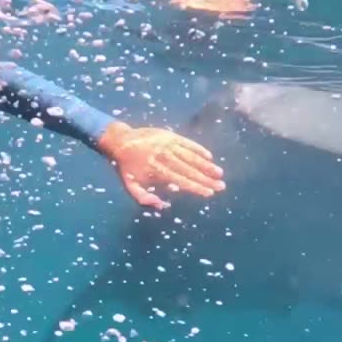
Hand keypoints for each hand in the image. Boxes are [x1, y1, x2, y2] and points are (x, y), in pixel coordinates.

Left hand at [96, 122, 224, 208]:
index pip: (181, 181)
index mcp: (156, 171)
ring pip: (191, 156)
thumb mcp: (129, 186)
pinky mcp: (170, 135)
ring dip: (206, 165)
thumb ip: (144, 199)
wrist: (120, 141)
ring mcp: (168, 145)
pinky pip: (187, 143)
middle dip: (207, 179)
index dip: (196, 187)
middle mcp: (164, 157)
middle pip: (190, 170)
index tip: (209, 193)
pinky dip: (198, 149)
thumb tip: (162, 206)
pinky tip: (209, 156)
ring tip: (219, 173)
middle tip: (221, 185)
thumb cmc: (126, 167)